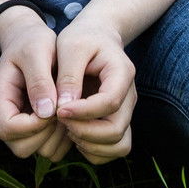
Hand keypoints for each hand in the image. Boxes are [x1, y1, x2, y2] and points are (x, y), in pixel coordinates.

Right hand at [0, 7, 72, 161]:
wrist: (31, 39)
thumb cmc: (32, 41)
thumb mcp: (36, 51)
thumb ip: (39, 81)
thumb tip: (46, 112)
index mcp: (0, 97)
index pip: (8, 129)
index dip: (33, 124)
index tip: (53, 107)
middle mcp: (6, 115)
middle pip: (20, 147)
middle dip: (46, 133)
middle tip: (62, 111)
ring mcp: (20, 123)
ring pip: (35, 151)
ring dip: (56, 137)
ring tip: (67, 111)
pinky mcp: (34, 127)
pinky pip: (49, 148)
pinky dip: (62, 139)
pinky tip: (70, 116)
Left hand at [52, 15, 136, 164]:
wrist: (96, 37)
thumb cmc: (82, 39)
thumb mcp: (70, 47)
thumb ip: (68, 76)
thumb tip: (64, 107)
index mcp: (121, 73)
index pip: (110, 102)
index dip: (83, 111)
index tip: (59, 109)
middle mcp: (129, 96)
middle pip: (116, 130)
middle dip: (84, 131)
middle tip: (60, 118)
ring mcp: (125, 112)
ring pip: (119, 145)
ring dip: (91, 145)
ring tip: (68, 129)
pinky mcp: (117, 121)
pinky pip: (114, 149)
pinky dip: (94, 150)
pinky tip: (74, 135)